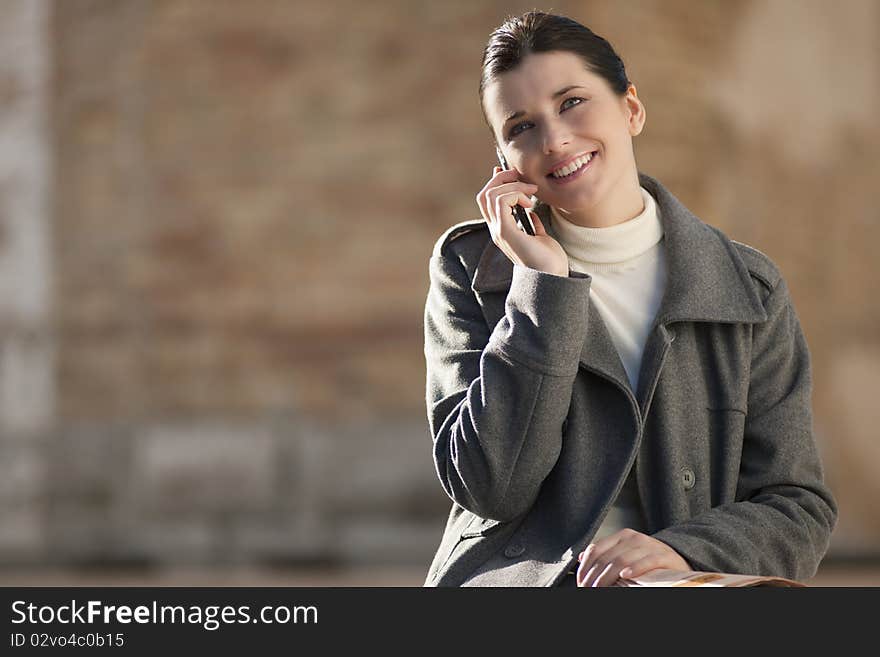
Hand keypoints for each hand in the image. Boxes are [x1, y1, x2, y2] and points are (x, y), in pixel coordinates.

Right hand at [476, 166, 568, 276]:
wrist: (553, 277)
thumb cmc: (549, 261)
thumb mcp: (541, 237)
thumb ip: (533, 225)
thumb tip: (531, 212)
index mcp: (502, 230)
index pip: (488, 201)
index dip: (496, 182)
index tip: (513, 173)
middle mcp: (496, 230)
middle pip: (484, 194)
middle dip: (501, 178)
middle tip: (520, 177)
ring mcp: (499, 231)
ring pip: (490, 194)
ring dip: (511, 185)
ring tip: (530, 191)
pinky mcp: (505, 232)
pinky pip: (501, 201)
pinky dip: (514, 193)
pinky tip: (528, 201)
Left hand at [575, 528, 690, 586]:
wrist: (677, 559)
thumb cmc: (647, 559)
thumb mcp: (625, 553)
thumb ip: (605, 553)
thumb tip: (581, 557)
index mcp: (621, 536)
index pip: (596, 549)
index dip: (586, 567)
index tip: (581, 582)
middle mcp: (633, 538)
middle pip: (607, 557)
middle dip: (595, 576)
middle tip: (589, 589)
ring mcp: (648, 545)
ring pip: (622, 559)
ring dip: (608, 577)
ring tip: (601, 589)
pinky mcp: (663, 556)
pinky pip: (647, 561)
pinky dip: (635, 568)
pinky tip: (626, 576)